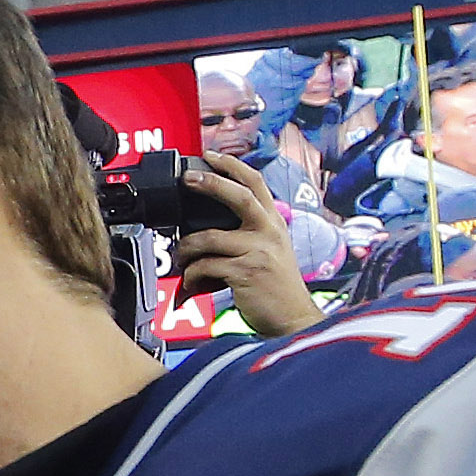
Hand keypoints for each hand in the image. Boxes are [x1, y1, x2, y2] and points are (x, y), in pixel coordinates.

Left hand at [172, 154, 324, 336]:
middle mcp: (269, 233)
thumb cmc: (277, 289)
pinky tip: (191, 283)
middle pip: (239, 196)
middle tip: (188, 179)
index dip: (232, 165)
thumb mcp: (272, 252)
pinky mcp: (246, 273)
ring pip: (210, 237)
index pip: (255, 183)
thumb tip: (211, 227)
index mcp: (274, 223)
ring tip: (181, 257)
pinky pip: (206, 267)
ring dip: (187, 247)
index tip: (211, 155)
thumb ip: (251, 234)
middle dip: (210, 183)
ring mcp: (258, 252)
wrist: (293, 320)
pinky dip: (192, 275)